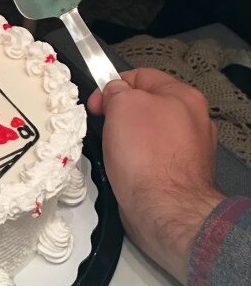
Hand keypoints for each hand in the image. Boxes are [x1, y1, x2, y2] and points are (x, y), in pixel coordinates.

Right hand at [87, 69, 223, 283]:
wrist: (164, 210)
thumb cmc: (145, 153)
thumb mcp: (123, 105)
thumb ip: (116, 90)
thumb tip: (114, 93)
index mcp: (183, 96)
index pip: (141, 76)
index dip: (113, 85)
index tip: (95, 103)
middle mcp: (191, 121)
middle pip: (144, 105)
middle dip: (118, 114)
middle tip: (101, 126)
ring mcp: (187, 151)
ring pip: (145, 134)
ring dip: (124, 139)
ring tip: (109, 151)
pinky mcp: (177, 176)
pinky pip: (148, 159)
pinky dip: (133, 162)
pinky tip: (121, 170)